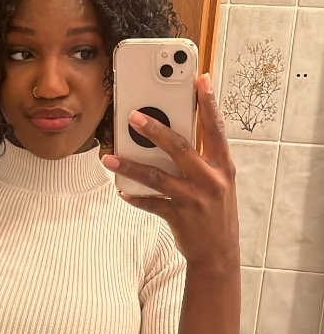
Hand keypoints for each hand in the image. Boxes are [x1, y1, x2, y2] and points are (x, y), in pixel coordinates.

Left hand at [102, 74, 239, 271]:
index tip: (200, 79)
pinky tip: (121, 189)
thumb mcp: (219, 182)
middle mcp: (211, 180)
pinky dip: (134, 196)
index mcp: (223, 166)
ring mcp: (195, 199)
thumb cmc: (216, 212)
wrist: (219, 255)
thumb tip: (171, 134)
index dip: (209, 103)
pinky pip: (151, 203)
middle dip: (155, 130)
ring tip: (110, 157)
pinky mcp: (180, 217)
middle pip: (180, 148)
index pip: (216, 128)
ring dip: (131, 165)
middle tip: (133, 116)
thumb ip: (202, 159)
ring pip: (157, 177)